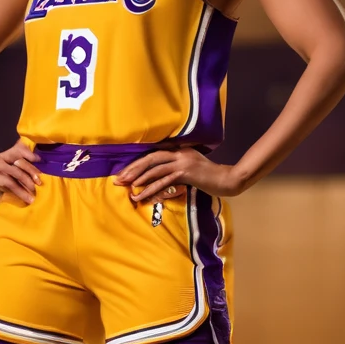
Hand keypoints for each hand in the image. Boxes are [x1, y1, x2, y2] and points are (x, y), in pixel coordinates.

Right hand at [0, 140, 42, 203]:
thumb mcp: (0, 173)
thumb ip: (12, 173)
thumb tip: (31, 180)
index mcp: (2, 156)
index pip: (18, 149)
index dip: (29, 154)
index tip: (40, 161)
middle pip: (19, 161)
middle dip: (32, 171)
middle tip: (40, 181)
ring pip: (16, 172)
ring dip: (27, 182)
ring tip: (34, 192)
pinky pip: (8, 183)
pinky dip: (19, 191)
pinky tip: (26, 198)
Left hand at [113, 146, 243, 203]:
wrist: (226, 180)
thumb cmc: (209, 177)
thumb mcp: (191, 168)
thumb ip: (176, 167)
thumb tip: (159, 175)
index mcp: (179, 150)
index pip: (153, 155)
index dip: (137, 164)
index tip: (124, 173)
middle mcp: (179, 153)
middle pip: (150, 159)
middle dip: (132, 169)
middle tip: (119, 179)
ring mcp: (182, 162)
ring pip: (155, 168)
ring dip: (138, 178)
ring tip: (126, 187)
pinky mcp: (185, 173)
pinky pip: (163, 180)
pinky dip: (150, 187)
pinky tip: (140, 193)